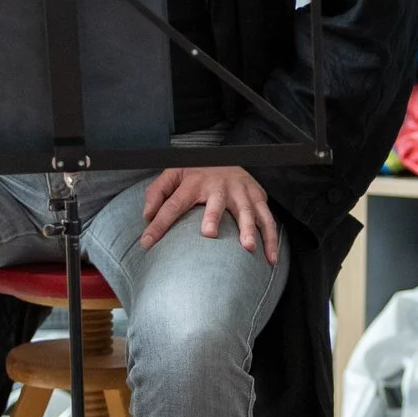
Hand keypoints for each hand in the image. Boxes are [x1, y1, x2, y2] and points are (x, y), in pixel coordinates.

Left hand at [140, 166, 279, 264]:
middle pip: (216, 201)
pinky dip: (271, 238)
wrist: (228, 157)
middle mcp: (219, 185)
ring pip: (247, 210)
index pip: (173, 204)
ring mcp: (241, 191)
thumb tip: (147, 215)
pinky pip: (267, 219)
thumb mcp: (172, 174)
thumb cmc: (196, 173)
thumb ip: (156, 193)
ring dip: (248, 228)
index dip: (159, 223)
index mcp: (194, 181)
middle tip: (210, 233)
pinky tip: (269, 258)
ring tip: (247, 247)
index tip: (147, 243)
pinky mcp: (258, 197)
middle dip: (213, 215)